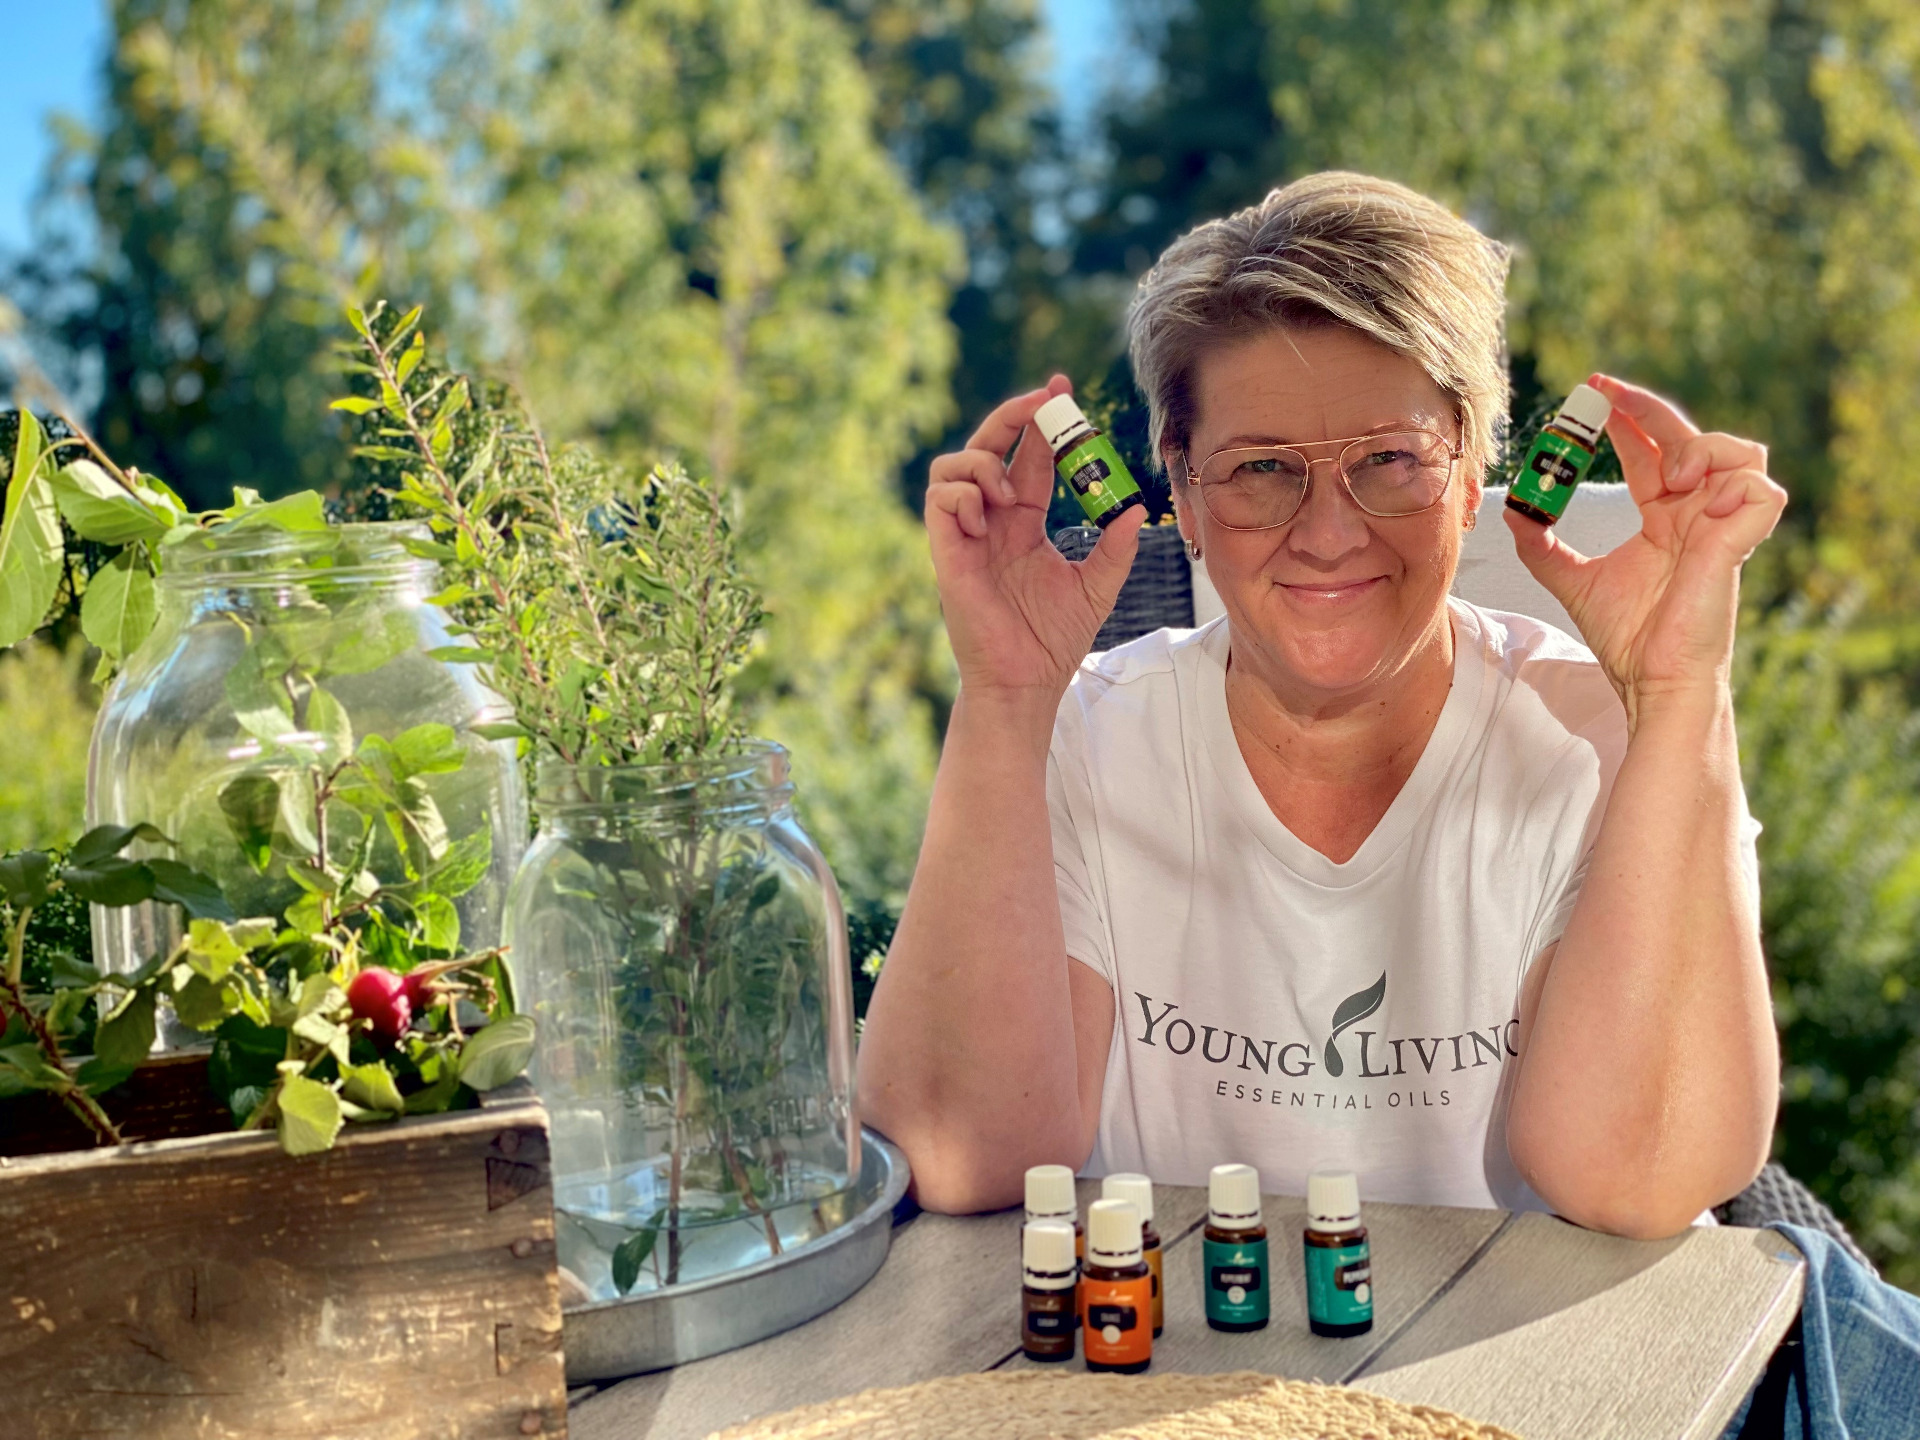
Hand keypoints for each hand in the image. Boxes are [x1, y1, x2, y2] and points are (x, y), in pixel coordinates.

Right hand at [926, 375, 1145, 698]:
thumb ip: (1115, 547)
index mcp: (1023, 522)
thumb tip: (1138, 510)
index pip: (1028, 456)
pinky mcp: (947, 554)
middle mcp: (992, 521)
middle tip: (1043, 400)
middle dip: (1011, 416)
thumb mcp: (1097, 585)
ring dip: (982, 461)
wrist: (1028, 682)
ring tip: (1009, 490)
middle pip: (988, 446)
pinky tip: (989, 515)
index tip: (1064, 392)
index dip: (1042, 422)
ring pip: (952, 466)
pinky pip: (939, 502)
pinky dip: (963, 494)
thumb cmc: (1054, 640)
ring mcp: (966, 535)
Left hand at [1505, 374, 1785, 722]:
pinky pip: (1762, 489)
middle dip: (1650, 406)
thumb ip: (1542, 548)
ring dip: (1701, 446)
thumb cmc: (1627, 639)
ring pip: (1742, 452)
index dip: (1625, 418)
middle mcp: (1696, 514)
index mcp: (1664, 517)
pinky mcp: (1739, 542)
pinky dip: (1733, 481)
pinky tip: (1692, 496)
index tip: (1588, 394)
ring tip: (1666, 475)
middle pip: (1689, 437)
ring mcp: (1721, 526)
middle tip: (1605, 392)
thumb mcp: (1571, 582)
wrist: (1651, 680)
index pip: (1651, 450)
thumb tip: (1513, 512)